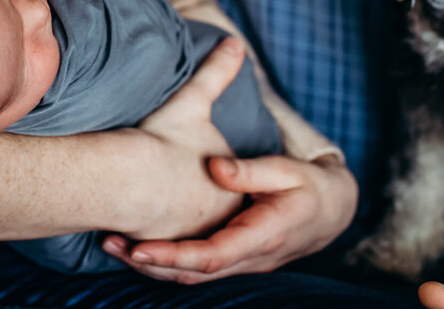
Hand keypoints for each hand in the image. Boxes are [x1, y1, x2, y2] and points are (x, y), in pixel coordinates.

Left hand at [103, 151, 357, 283]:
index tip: (139, 247)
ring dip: (152, 265)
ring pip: (191, 276)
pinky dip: (167, 262)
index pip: (211, 256)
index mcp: (262, 236)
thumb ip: (251, 171)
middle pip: (192, 272)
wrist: (332, 211)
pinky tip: (139, 247)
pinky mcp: (233, 258)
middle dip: (150, 263)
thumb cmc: (309, 186)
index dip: (173, 255)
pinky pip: (197, 268)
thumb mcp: (287, 171)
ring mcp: (241, 262)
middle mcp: (249, 258)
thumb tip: (216, 167)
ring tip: (112, 244)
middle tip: (111, 243)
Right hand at [123, 37, 247, 240]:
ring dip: (155, 225)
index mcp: (231, 186)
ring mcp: (190, 240)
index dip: (191, 171)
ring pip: (174, 232)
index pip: (218, 184)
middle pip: (198, 211)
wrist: (133, 179)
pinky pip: (150, 248)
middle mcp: (218, 220)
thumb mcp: (193, 101)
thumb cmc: (163, 140)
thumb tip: (235, 41)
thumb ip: (217, 73)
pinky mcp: (160, 255)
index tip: (170, 161)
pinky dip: (138, 241)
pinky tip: (122, 233)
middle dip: (178, 205)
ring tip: (132, 210)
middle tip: (152, 187)